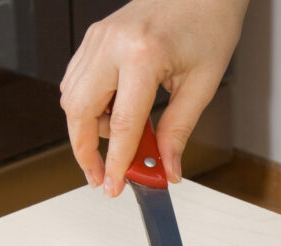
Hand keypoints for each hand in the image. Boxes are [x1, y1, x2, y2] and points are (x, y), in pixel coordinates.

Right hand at [60, 0, 248, 195]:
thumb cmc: (209, 24)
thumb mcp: (202, 85)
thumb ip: (179, 131)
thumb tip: (167, 168)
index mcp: (142, 55)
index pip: (120, 125)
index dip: (115, 162)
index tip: (114, 186)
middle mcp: (112, 44)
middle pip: (78, 112)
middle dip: (85, 151)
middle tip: (102, 175)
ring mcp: (98, 38)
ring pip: (71, 97)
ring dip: (88, 128)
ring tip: (120, 140)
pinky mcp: (96, 37)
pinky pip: (77, 79)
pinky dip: (88, 105)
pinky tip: (114, 115)